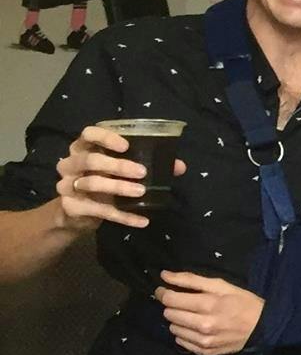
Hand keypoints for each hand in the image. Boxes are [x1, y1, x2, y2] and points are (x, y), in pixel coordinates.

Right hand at [54, 125, 183, 231]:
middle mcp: (70, 164)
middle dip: (117, 165)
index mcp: (82, 148)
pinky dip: (123, 216)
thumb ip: (147, 164)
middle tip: (142, 172)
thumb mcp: (120, 170)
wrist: (76, 213)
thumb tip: (179, 166)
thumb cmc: (102, 181)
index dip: (105, 137)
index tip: (126, 146)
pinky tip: (142, 220)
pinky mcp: (71, 207)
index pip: (88, 134)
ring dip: (119, 187)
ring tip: (141, 192)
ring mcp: (67, 185)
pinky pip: (99, 211)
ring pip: (91, 183)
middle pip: (89, 160)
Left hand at [155, 271, 263, 354]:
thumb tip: (164, 275)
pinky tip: (196, 328)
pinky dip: (185, 334)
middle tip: (184, 303)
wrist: (263, 327)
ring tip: (192, 316)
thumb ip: (191, 279)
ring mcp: (203, 341)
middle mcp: (203, 325)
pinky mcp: (205, 352)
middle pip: (169, 314)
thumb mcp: (221, 285)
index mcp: (207, 305)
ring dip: (179, 320)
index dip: (163, 293)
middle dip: (173, 306)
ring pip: (173, 329)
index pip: (170, 300)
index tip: (165, 290)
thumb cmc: (242, 302)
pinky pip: (181, 342)